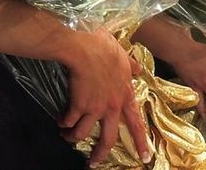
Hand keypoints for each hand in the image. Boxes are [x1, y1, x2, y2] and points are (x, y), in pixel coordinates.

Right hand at [58, 29, 150, 166]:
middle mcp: (112, 106)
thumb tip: (138, 68)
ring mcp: (95, 107)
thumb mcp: (123, 56)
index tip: (145, 156)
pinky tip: (60, 120)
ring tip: (67, 136)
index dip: (141, 141)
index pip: (136, 122)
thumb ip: (131, 66)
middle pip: (108, 138)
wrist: (85, 47)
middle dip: (100, 154)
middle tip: (93, 163)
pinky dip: (63, 123)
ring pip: (83, 133)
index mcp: (125, 95)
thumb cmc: (105, 47)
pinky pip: (69, 121)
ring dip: (73, 137)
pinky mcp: (78, 105)